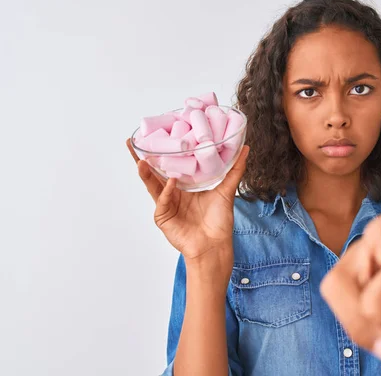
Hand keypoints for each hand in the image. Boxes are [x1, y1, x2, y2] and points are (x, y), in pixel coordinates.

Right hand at [126, 138, 248, 271]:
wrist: (215, 244)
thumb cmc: (219, 221)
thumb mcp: (227, 190)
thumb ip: (235, 169)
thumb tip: (245, 148)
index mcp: (183, 187)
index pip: (169, 166)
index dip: (161, 153)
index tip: (154, 136)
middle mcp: (172, 194)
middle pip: (154, 174)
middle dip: (143, 159)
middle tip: (134, 143)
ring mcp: (166, 206)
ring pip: (152, 186)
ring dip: (146, 173)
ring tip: (141, 160)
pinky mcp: (163, 218)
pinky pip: (163, 201)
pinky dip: (167, 192)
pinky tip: (171, 183)